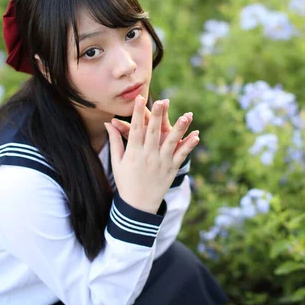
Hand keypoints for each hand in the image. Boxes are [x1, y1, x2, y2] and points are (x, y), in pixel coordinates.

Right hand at [104, 95, 199, 213]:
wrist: (138, 205)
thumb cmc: (125, 181)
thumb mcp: (117, 162)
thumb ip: (115, 141)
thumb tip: (108, 123)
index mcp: (133, 153)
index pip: (135, 129)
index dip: (137, 113)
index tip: (139, 99)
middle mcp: (148, 156)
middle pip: (153, 132)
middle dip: (158, 116)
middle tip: (162, 100)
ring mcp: (161, 163)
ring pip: (171, 143)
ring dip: (179, 129)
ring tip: (186, 116)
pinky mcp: (171, 169)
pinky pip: (182, 156)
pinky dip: (189, 146)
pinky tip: (196, 135)